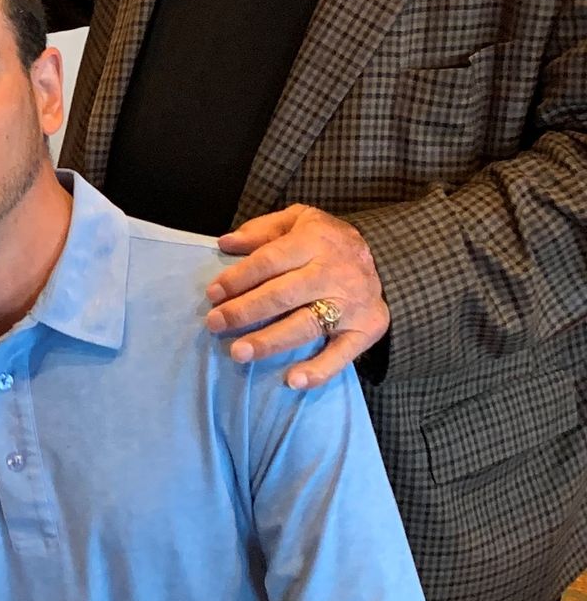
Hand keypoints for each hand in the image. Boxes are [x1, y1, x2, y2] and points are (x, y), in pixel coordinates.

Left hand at [205, 204, 388, 387]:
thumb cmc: (328, 241)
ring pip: (306, 325)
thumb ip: (262, 229)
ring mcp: (351, 304)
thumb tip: (225, 243)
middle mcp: (334, 273)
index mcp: (316, 241)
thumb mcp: (300, 220)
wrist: (388, 259)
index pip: (270, 261)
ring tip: (239, 353)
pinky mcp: (367, 329)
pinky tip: (292, 381)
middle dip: (245, 311)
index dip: (239, 278)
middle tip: (214, 324)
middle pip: (283, 295)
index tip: (212, 294)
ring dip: (270, 341)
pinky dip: (319, 370)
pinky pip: (342, 354)